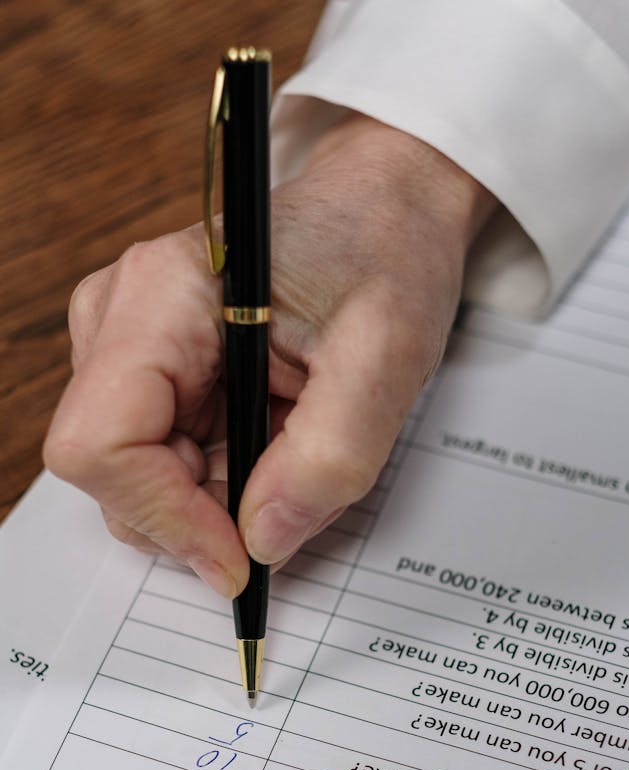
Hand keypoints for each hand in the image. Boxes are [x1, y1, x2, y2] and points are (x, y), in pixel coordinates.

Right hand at [44, 113, 496, 596]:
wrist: (383, 214)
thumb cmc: (383, 257)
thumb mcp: (386, 357)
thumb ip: (329, 457)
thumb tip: (262, 542)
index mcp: (163, 295)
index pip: (100, 443)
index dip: (164, 517)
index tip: (240, 556)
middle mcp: (122, 316)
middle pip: (114, 472)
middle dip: (203, 511)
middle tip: (293, 486)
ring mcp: (129, 344)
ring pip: (140, 476)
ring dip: (221, 494)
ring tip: (297, 441)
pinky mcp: (151, 369)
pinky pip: (166, 460)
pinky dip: (224, 475)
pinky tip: (277, 433)